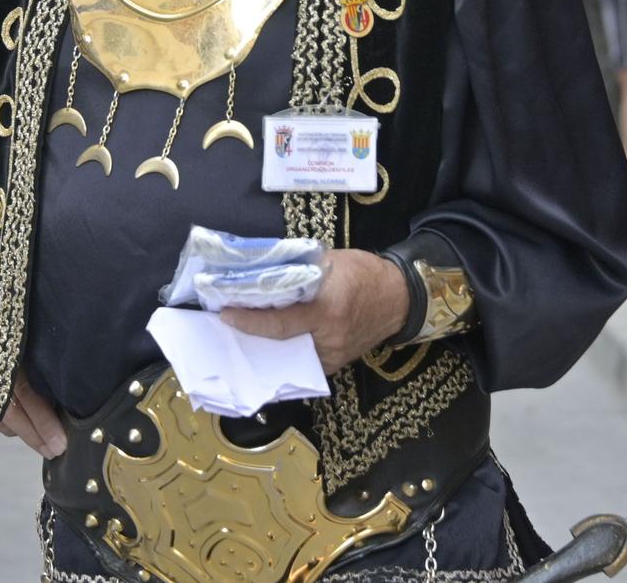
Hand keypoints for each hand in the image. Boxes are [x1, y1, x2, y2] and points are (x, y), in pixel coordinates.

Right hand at [0, 293, 65, 457]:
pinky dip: (4, 422)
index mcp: (0, 356)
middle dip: (36, 436)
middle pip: (13, 416)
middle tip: (56, 449)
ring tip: (42, 443)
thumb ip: (30, 346)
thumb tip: (58, 372)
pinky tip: (17, 426)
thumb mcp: (11, 321)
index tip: (60, 440)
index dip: (44, 422)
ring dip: (21, 432)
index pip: (26, 397)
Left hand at [219, 250, 410, 375]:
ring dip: (267, 345)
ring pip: (290, 356)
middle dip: (252, 335)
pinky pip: (304, 361)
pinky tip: (270, 343)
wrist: (400, 298)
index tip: (226, 314)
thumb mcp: (331, 261)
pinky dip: (286, 351)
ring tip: (242, 333)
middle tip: (227, 324)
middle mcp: (329, 339)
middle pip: (280, 343)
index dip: (250, 320)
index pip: (280, 322)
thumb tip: (264, 271)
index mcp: (327, 310)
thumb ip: (298, 269)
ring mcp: (334, 356)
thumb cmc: (364, 273)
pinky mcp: (336, 364)